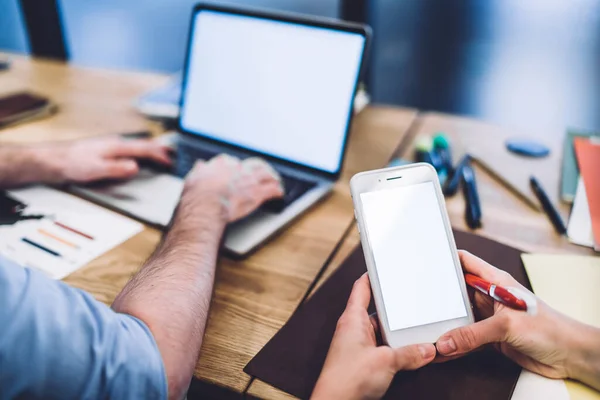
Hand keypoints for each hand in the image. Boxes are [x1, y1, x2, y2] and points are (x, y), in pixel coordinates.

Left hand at [54, 136, 171, 181]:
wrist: (52, 160)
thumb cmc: (71, 163)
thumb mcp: (96, 169)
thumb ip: (118, 168)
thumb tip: (136, 167)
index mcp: (116, 146)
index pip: (144, 149)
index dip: (159, 155)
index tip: (171, 161)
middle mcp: (114, 143)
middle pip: (142, 144)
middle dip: (159, 149)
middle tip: (173, 153)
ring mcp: (109, 145)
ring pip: (136, 146)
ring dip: (149, 150)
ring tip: (160, 155)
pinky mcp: (103, 150)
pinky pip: (128, 150)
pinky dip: (139, 153)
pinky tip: (137, 157)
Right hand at [183, 154, 283, 221]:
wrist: (206, 204)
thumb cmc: (197, 194)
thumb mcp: (193, 178)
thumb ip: (199, 171)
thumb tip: (200, 165)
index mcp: (223, 163)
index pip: (233, 162)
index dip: (237, 167)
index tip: (238, 171)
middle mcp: (239, 168)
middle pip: (255, 164)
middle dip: (260, 168)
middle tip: (263, 172)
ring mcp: (250, 180)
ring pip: (267, 174)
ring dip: (272, 178)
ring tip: (275, 181)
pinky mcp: (257, 193)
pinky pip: (272, 190)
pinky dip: (277, 191)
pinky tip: (279, 193)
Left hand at [312, 274, 435, 399]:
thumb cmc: (346, 379)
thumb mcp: (385, 361)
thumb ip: (409, 353)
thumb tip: (427, 349)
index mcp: (352, 318)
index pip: (361, 287)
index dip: (373, 274)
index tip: (385, 266)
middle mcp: (354, 329)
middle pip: (377, 310)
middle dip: (395, 309)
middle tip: (414, 302)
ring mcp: (358, 345)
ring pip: (382, 331)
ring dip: (396, 334)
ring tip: (416, 331)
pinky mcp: (363, 360)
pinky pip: (382, 347)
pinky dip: (394, 348)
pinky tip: (409, 352)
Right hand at [436, 250, 597, 382]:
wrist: (569, 355)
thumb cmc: (550, 328)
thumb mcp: (506, 326)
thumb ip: (472, 334)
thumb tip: (445, 341)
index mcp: (495, 282)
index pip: (465, 262)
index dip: (446, 259)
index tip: (426, 261)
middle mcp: (490, 297)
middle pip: (457, 293)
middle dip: (439, 299)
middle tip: (419, 303)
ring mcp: (490, 318)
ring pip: (460, 318)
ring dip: (446, 326)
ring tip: (427, 329)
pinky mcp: (491, 338)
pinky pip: (467, 339)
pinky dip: (456, 345)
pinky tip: (444, 350)